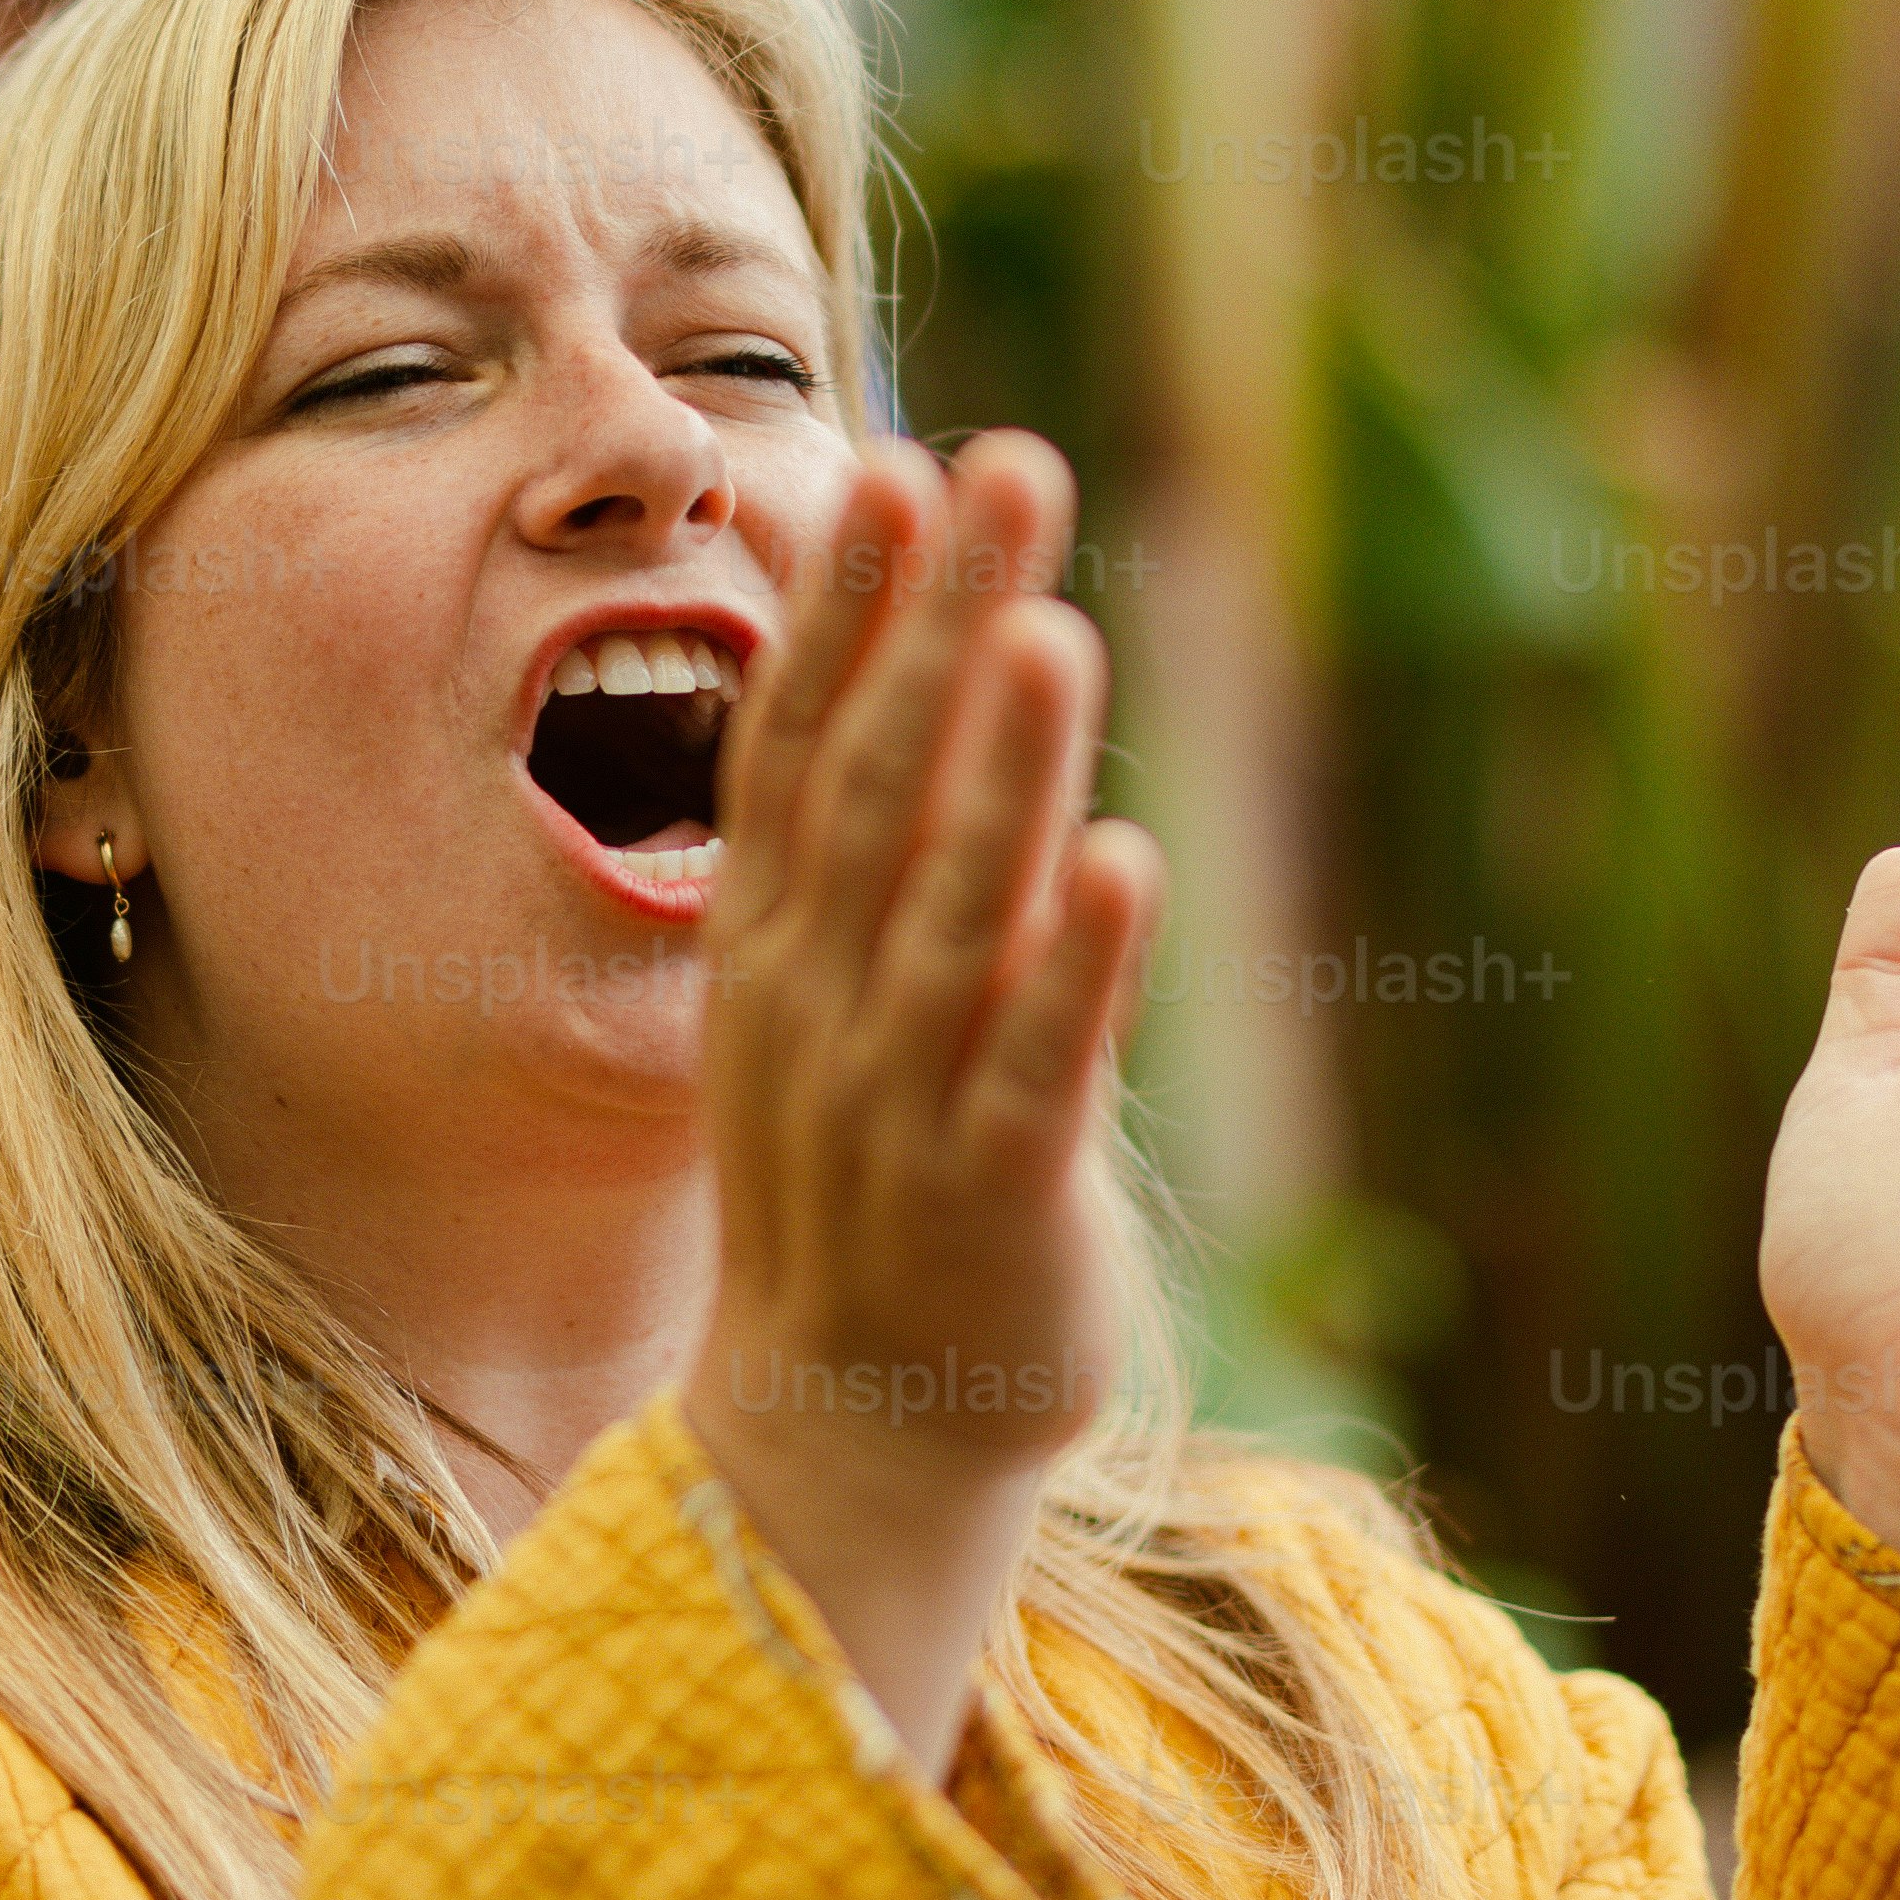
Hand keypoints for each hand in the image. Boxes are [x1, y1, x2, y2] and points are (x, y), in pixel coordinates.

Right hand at [679, 433, 1157, 1770]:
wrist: (853, 1435)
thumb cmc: (866, 1184)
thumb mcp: (832, 997)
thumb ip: (874, 845)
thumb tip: (919, 657)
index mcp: (776, 946)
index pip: (801, 743)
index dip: (845, 605)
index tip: (892, 463)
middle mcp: (821, 1004)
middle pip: (881, 786)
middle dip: (941, 623)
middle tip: (1009, 468)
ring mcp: (898, 1101)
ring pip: (953, 910)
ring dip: (1003, 769)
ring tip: (1049, 628)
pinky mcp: (994, 1196)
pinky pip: (1036, 1066)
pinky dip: (1077, 965)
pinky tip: (1123, 856)